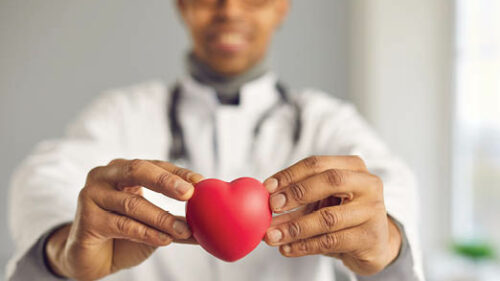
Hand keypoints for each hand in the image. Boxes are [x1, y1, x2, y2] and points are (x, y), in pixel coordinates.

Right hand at [45, 159, 202, 280]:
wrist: (91, 258)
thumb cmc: (123, 234)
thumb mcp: (153, 223)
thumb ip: (176, 219)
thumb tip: (210, 222)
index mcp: (124, 170)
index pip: (155, 165)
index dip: (178, 173)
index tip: (200, 182)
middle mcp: (106, 176)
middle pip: (138, 170)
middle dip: (166, 181)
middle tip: (189, 193)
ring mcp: (92, 195)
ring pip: (133, 203)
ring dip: (162, 217)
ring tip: (184, 229)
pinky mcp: (87, 219)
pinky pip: (122, 225)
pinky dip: (147, 233)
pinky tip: (165, 240)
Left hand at [263, 156, 401, 275]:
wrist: (374, 244)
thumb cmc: (342, 215)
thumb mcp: (323, 200)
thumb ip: (297, 197)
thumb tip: (262, 202)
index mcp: (353, 166)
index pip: (317, 163)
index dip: (290, 174)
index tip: (266, 187)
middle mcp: (368, 184)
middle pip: (330, 181)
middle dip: (296, 193)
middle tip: (272, 207)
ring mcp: (372, 211)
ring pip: (328, 217)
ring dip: (294, 228)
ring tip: (271, 235)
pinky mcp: (370, 237)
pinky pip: (331, 241)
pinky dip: (304, 246)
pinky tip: (287, 248)